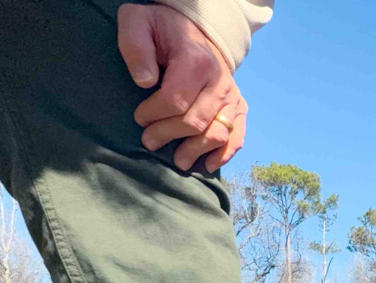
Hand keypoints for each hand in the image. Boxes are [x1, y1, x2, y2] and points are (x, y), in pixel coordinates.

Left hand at [117, 3, 246, 171]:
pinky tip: (207, 165)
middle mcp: (219, 81)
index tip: (139, 118)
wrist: (196, 30)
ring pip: (217, 134)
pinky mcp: (239, 106)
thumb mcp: (138, 24)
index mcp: (196, 61)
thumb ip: (136, 47)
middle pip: (195, 121)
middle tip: (149, 142)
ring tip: (177, 161)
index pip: (175, 100)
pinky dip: (224, 155)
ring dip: (196, 151)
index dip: (153, 115)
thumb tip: (146, 82)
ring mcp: (232, 96)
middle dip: (168, 135)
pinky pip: (236, 137)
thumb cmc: (162, 31)